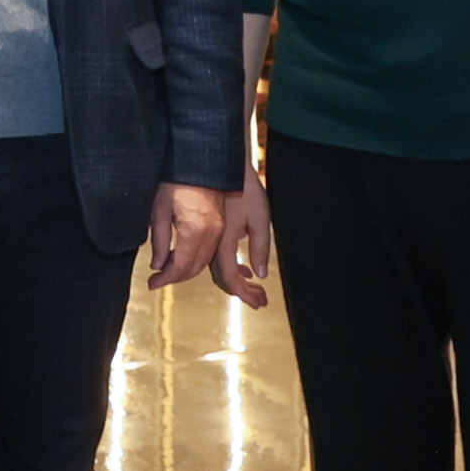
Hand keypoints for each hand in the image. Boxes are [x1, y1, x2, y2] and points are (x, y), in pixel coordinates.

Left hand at [147, 181, 225, 290]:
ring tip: (166, 268)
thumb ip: (159, 241)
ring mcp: (220, 228)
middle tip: (157, 279)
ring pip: (204, 261)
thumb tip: (158, 265)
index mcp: (195, 230)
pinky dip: (196, 258)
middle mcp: (212, 233)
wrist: (198, 159)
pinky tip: (181, 255)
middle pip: (194, 268)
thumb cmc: (176, 179)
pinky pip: (210, 250)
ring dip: (186, 269)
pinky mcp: (222, 223)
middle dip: (175, 277)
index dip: (165, 279)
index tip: (152, 283)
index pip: (180, 266)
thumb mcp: (159, 210)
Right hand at [212, 167, 272, 307]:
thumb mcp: (261, 218)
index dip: (244, 294)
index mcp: (223, 243)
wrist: (224, 167)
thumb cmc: (246, 189)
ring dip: (237, 281)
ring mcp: (209, 239)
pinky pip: (218, 258)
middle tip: (260, 299)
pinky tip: (245, 268)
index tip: (259, 303)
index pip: (230, 278)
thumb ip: (261, 247)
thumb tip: (259, 274)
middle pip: (222, 278)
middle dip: (242, 292)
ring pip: (219, 270)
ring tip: (256, 288)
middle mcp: (212, 244)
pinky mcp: (211, 233)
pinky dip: (232, 268)